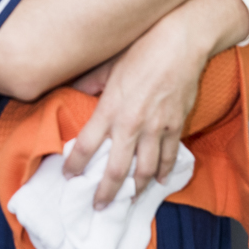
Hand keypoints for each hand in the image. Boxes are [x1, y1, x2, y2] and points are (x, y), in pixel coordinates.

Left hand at [62, 11, 208, 206]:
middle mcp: (132, 124)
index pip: (86, 145)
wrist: (180, 43)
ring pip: (145, 170)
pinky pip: (169, 156)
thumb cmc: (141, 49)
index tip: (68, 176)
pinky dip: (164, 171)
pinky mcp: (176, 126)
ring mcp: (156, 128)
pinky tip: (160, 180)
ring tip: (129, 200)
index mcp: (110, 109)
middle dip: (105, 192)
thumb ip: (89, 82)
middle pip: (116, 169)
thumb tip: (74, 90)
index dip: (75, 164)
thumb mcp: (108, 64)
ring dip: (136, 188)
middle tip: (98, 205)